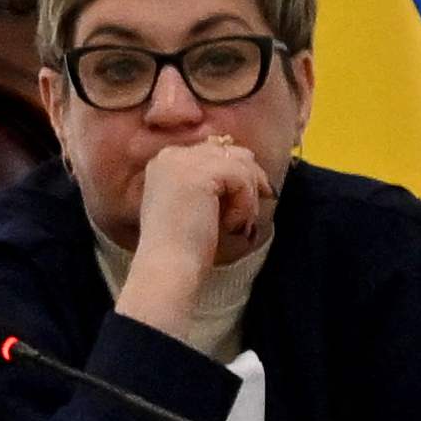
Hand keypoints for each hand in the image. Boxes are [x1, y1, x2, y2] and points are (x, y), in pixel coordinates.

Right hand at [115, 138, 278, 330]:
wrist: (167, 269)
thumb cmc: (183, 247)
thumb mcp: (196, 203)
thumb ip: (213, 179)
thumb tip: (249, 157)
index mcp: (164, 162)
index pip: (213, 151)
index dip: (237, 172)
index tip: (252, 196)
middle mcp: (170, 156)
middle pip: (229, 151)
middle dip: (249, 179)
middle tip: (257, 206)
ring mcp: (182, 162)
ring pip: (240, 163)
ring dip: (248, 196)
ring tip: (238, 225)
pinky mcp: (198, 174)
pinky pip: (241, 178)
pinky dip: (245, 204)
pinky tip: (232, 226)